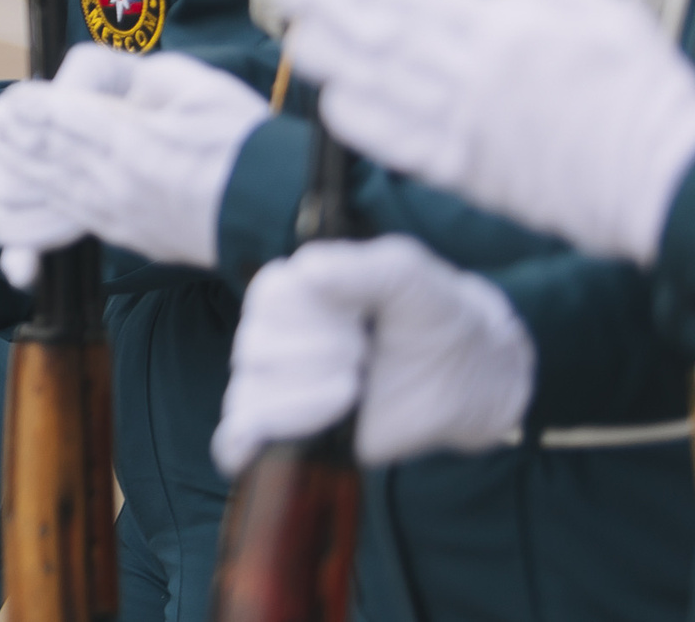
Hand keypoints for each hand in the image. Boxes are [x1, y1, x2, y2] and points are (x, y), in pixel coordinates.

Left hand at [0, 48, 268, 288]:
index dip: (39, 107)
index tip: (20, 97)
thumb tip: (110, 79)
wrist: (275, 209)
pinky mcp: (132, 234)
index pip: (68, 118)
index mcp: (132, 138)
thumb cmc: (245, 141)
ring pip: (60, 186)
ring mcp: (123, 211)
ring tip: (4, 149)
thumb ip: (143, 78)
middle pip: (56, 152)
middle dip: (23, 135)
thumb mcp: (196, 87)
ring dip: (27, 167)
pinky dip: (51, 201)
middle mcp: (119, 178)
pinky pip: (79, 215)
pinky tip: (38, 190)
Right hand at [212, 235, 533, 474]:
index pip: (268, 299)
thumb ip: (360, 267)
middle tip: (363, 354)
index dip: (313, 315)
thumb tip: (305, 271)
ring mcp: (275, 383)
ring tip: (353, 389)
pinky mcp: (286, 428)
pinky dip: (249, 439)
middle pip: (257, 348)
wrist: (469, 377)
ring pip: (249, 392)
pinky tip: (276, 439)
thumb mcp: (408, 276)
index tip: (360, 319)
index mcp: (289, 289)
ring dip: (307, 397)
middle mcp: (271, 333)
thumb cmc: (433, 314)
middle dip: (319, 355)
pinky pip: (236, 437)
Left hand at [284, 0, 694, 264]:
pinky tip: (333, 106)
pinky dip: (364, 125)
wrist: (666, 173)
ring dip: (332, 62)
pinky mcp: (472, 171)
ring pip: (382, 86)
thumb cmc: (641, 87)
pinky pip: (402, 145)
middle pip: (385, 35)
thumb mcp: (600, 8)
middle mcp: (478, 73)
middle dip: (331, 11)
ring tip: (297, 41)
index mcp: (509, 27)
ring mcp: (470, 124)